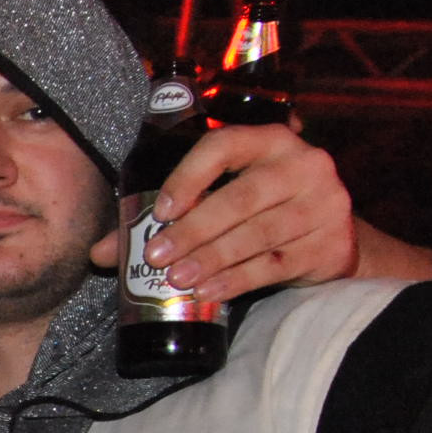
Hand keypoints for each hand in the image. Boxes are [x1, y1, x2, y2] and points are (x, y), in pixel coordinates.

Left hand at [93, 123, 353, 300]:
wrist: (330, 236)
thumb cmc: (261, 209)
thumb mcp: (222, 197)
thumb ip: (165, 217)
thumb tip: (101, 254)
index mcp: (269, 141)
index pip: (224, 146)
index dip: (189, 176)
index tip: (160, 211)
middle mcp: (302, 165)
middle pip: (240, 198)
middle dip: (194, 231)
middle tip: (156, 258)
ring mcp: (323, 204)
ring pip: (258, 234)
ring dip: (213, 259)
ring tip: (177, 279)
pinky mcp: (330, 244)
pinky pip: (276, 264)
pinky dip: (238, 280)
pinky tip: (210, 292)